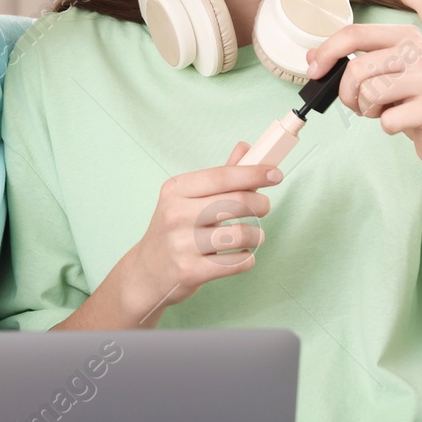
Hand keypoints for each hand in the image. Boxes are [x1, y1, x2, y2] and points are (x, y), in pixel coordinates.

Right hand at [118, 145, 279, 321]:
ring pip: (241, 234)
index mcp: (176, 190)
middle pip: (236, 202)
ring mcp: (182, 244)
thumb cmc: (172, 231)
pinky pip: (238, 262)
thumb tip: (246, 148)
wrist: (145, 273)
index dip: (254, 173)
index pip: (222, 176)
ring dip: (257, 235)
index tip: (276, 174)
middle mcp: (177, 214)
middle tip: (264, 208)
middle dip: (260, 204)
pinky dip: (247, 258)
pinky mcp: (191, 271)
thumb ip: (218, 177)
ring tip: (253, 236)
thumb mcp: (185, 199)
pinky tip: (241, 255)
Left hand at [306, 24, 421, 172]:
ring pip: (368, 93)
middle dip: (347, 93)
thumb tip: (312, 56)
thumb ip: (349, 62)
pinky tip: (402, 121)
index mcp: (406, 36)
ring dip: (367, 109)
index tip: (314, 71)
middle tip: (359, 103)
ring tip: (384, 109)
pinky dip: (386, 126)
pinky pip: (387, 120)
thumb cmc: (410, 102)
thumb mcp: (381, 76)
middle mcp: (421, 51)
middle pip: (356, 68)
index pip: (355, 33)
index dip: (327, 52)